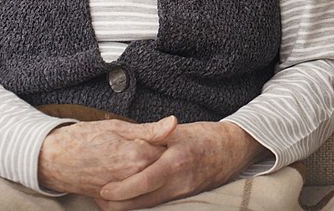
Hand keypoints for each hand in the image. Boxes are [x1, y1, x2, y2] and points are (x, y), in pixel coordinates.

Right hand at [38, 116, 176, 196]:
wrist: (54, 159)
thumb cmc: (85, 138)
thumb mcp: (118, 127)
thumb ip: (150, 129)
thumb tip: (174, 122)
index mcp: (138, 156)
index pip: (168, 153)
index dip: (165, 144)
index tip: (159, 139)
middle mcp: (133, 178)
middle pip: (160, 171)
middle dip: (159, 161)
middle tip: (147, 149)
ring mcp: (123, 192)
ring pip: (148, 186)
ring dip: (147, 175)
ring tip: (134, 162)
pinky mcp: (112, 202)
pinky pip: (133, 198)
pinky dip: (135, 189)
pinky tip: (128, 177)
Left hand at [94, 121, 267, 209]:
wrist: (234, 150)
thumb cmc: (206, 137)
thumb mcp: (180, 130)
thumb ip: (156, 133)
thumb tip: (130, 137)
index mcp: (176, 161)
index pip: (144, 181)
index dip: (122, 189)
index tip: (103, 190)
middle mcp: (179, 182)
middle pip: (143, 202)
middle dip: (119, 205)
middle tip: (99, 200)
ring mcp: (183, 192)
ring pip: (150, 206)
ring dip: (129, 205)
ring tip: (109, 200)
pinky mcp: (185, 197)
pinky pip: (159, 203)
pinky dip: (143, 202)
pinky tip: (131, 198)